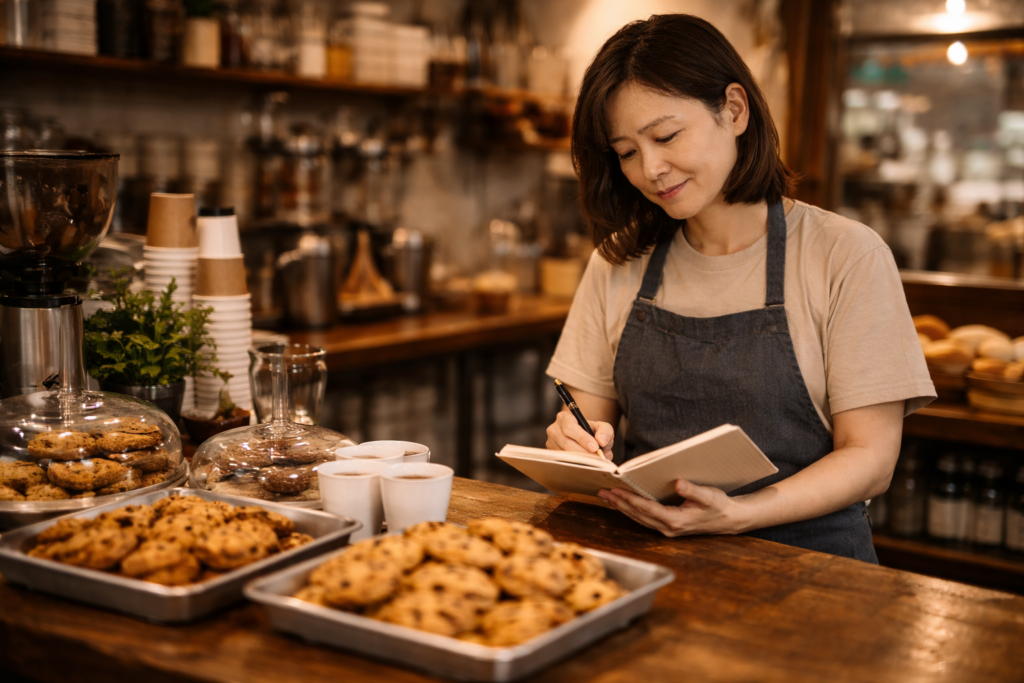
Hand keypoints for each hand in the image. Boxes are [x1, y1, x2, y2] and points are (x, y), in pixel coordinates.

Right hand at [546, 411, 614, 459]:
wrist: (586, 440)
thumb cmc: (593, 433)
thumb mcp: (602, 428)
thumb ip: (605, 431)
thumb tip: (601, 441)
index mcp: (564, 418)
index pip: (570, 427)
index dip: (582, 438)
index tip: (595, 447)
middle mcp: (554, 430)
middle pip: (566, 442)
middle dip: (583, 452)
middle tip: (597, 458)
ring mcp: (550, 444)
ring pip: (564, 454)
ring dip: (581, 460)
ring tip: (594, 462)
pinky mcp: (552, 456)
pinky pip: (562, 462)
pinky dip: (576, 465)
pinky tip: (586, 465)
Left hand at [597, 479, 744, 536]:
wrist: (729, 520)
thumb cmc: (719, 506)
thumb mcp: (708, 495)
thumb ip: (692, 490)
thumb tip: (678, 483)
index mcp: (675, 520)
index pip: (646, 508)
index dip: (629, 499)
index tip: (615, 490)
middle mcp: (668, 528)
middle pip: (637, 514)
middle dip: (618, 503)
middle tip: (602, 491)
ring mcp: (667, 529)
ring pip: (639, 518)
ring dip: (622, 507)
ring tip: (607, 497)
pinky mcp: (668, 527)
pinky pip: (644, 519)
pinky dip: (632, 510)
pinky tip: (623, 504)